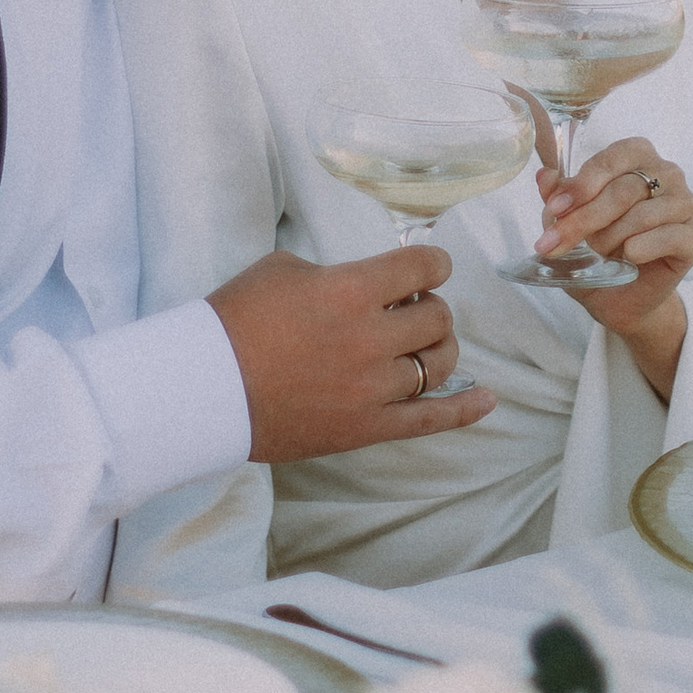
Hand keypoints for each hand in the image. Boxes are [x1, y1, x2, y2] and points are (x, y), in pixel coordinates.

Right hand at [209, 247, 491, 461]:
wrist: (204, 388)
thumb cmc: (235, 320)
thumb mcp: (284, 268)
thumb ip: (334, 273)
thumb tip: (361, 283)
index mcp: (352, 290)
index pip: (423, 267)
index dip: (431, 264)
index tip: (426, 267)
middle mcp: (372, 339)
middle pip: (437, 318)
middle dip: (428, 308)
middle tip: (407, 309)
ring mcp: (373, 389)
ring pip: (438, 365)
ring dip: (436, 348)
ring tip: (420, 344)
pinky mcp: (366, 429)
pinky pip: (430, 421)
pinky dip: (464, 410)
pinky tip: (487, 400)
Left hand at [541, 146, 692, 393]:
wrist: (620, 297)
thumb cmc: (597, 250)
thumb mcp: (569, 222)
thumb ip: (558, 196)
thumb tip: (544, 176)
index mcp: (636, 156)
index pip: (611, 159)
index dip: (581, 184)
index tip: (555, 209)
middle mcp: (667, 173)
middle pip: (625, 190)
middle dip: (585, 219)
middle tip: (556, 244)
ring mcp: (685, 204)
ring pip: (643, 214)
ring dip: (611, 237)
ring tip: (598, 253)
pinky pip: (669, 237)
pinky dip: (641, 248)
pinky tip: (628, 258)